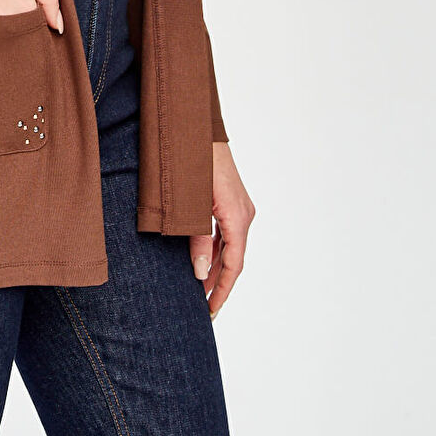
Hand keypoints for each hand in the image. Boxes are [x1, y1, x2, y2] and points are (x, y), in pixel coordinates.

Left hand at [189, 142, 254, 318]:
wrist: (196, 124)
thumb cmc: (193, 160)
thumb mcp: (192, 204)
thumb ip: (197, 238)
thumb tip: (200, 273)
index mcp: (237, 216)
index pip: (233, 264)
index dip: (222, 290)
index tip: (211, 311)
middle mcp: (243, 212)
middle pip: (233, 257)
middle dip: (218, 282)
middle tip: (202, 306)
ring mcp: (239, 204)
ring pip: (229, 244)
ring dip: (215, 265)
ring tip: (199, 287)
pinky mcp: (230, 198)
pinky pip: (226, 230)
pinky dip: (216, 248)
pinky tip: (203, 257)